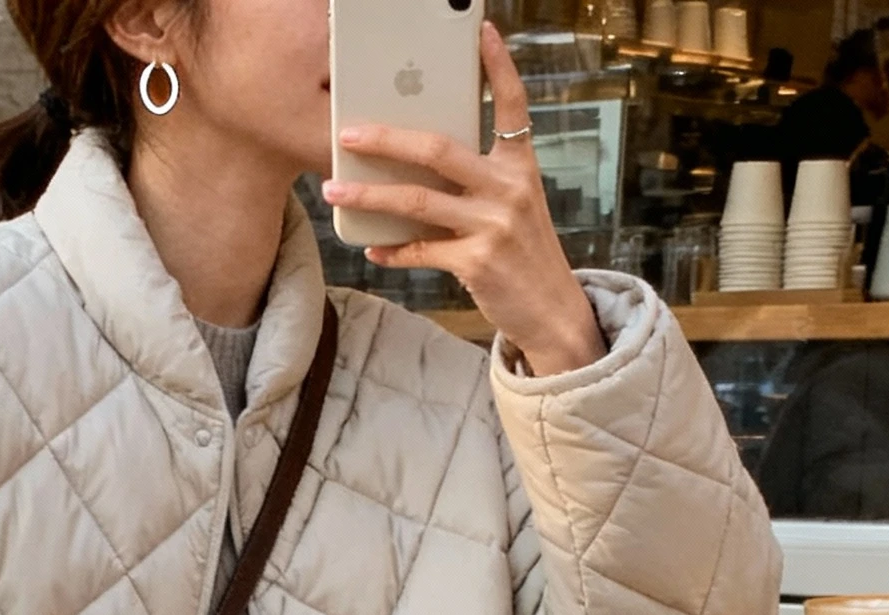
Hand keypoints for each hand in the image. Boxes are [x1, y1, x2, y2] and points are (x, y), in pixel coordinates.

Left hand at [323, 21, 605, 379]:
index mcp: (519, 166)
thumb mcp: (515, 207)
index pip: (513, 104)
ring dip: (369, 194)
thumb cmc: (524, 255)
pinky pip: (420, 250)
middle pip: (437, 149)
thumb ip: (479, 181)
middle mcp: (508, 189)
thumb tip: (419, 167)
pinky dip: (392, 250)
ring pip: (417, 200)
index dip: (498, 65)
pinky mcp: (477, 263)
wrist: (553, 311)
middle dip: (386, 138)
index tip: (481, 30)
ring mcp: (493, 225)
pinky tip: (372, 246)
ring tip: (336, 188)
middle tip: (347, 132)